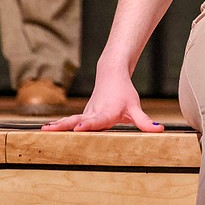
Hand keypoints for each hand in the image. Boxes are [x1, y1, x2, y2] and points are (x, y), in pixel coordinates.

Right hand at [41, 70, 161, 132]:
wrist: (112, 74)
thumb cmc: (125, 93)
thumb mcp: (135, 108)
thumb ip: (145, 121)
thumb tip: (160, 130)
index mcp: (106, 113)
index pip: (96, 121)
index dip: (88, 125)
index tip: (78, 128)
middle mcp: (94, 113)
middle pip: (78, 120)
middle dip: (65, 126)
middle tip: (51, 130)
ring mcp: (86, 113)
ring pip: (70, 119)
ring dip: (58, 125)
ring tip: (44, 131)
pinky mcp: (82, 114)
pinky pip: (69, 120)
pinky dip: (58, 125)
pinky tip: (47, 130)